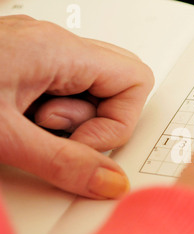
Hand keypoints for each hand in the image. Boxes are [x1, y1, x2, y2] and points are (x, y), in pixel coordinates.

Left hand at [0, 15, 153, 198]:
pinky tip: (17, 124)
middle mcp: (53, 46)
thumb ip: (63, 163)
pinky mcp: (23, 68)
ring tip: (24, 128)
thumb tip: (112, 182)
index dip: (117, 125)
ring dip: (66, 123)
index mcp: (58, 50)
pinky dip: (48, 119)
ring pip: (88, 94)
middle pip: (117, 85)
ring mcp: (38, 55)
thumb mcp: (3, 135)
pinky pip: (60, 94)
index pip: (135, 82)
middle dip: (97, 122)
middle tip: (58, 136)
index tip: (84, 146)